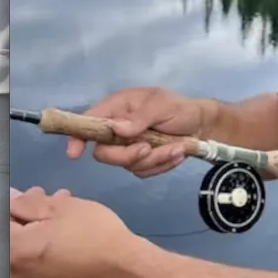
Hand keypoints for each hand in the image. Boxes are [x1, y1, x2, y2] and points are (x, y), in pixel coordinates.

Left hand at [10, 186, 137, 277]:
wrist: (124, 270)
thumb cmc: (91, 234)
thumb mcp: (58, 207)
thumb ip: (25, 203)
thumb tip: (9, 200)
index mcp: (13, 253)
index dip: (6, 202)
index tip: (21, 192)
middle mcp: (15, 275)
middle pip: (8, 237)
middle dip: (22, 213)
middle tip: (41, 196)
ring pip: (23, 249)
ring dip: (34, 226)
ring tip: (58, 208)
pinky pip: (34, 262)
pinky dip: (41, 244)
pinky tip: (61, 230)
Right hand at [66, 86, 203, 177]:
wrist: (203, 125)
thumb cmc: (179, 109)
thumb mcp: (161, 106)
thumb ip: (139, 118)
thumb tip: (117, 129)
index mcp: (117, 109)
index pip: (89, 122)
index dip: (78, 137)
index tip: (74, 153)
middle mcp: (118, 129)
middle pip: (104, 153)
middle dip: (127, 155)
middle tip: (148, 149)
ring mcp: (129, 147)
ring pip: (127, 165)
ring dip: (154, 159)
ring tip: (176, 148)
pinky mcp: (142, 161)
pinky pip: (143, 172)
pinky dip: (161, 165)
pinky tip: (176, 154)